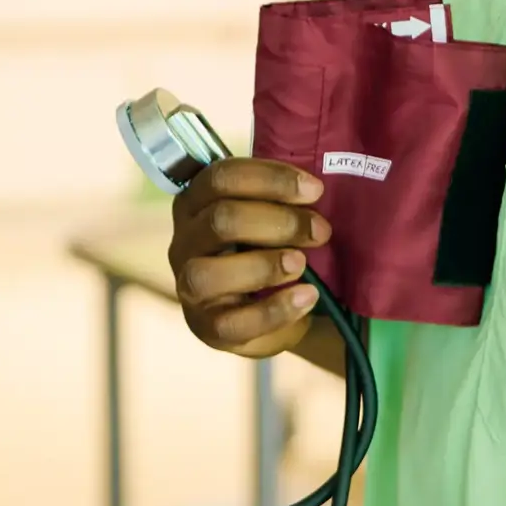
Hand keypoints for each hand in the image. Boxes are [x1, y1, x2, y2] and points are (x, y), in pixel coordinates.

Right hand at [168, 160, 329, 359]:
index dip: (271, 179)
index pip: (221, 178)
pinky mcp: (206, 327)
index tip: (315, 190)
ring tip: (301, 263)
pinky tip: (307, 296)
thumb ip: (282, 199)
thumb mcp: (268, 218)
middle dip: (279, 222)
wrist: (269, 311)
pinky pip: (233, 322)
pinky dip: (276, 309)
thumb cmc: (267, 249)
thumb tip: (318, 188)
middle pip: (221, 220)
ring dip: (264, 265)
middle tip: (320, 231)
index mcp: (197, 202)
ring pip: (209, 273)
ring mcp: (189, 286)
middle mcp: (185, 241)